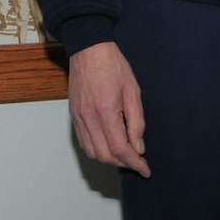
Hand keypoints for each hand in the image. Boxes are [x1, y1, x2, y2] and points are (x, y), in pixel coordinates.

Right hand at [67, 41, 150, 176]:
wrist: (89, 50)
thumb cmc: (114, 65)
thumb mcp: (133, 89)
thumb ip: (137, 120)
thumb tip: (139, 146)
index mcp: (106, 110)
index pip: (120, 148)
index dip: (134, 163)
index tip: (145, 169)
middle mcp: (89, 118)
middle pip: (105, 155)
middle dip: (123, 163)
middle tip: (138, 161)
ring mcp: (79, 118)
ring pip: (93, 153)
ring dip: (110, 159)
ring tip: (126, 154)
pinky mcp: (74, 116)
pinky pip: (84, 143)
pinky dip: (97, 150)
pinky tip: (109, 145)